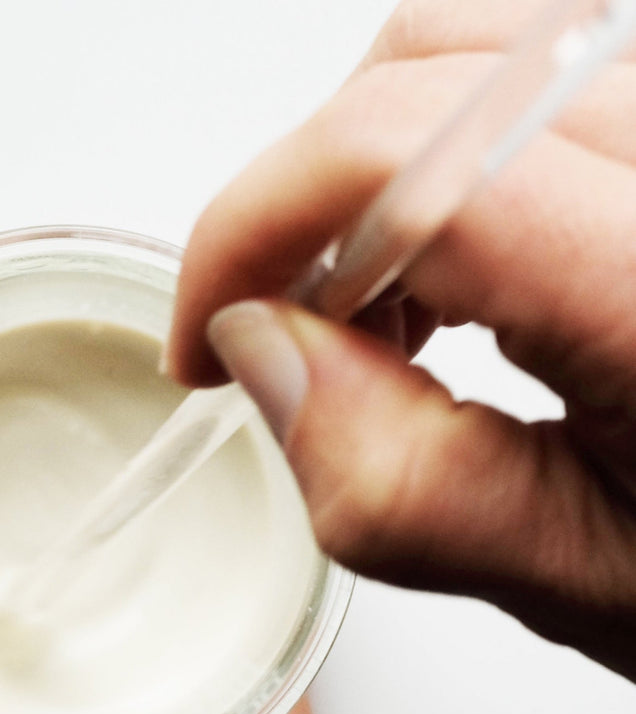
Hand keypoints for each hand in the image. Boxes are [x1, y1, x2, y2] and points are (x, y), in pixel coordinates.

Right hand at [165, 0, 635, 680]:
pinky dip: (446, 154)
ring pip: (475, 44)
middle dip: (304, 205)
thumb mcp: (586, 578)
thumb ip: (403, 481)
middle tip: (289, 334)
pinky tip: (455, 269)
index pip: (406, 159)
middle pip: (426, 70)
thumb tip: (260, 354)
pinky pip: (538, 67)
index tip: (209, 333)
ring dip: (373, 173)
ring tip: (382, 310)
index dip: (253, 228)